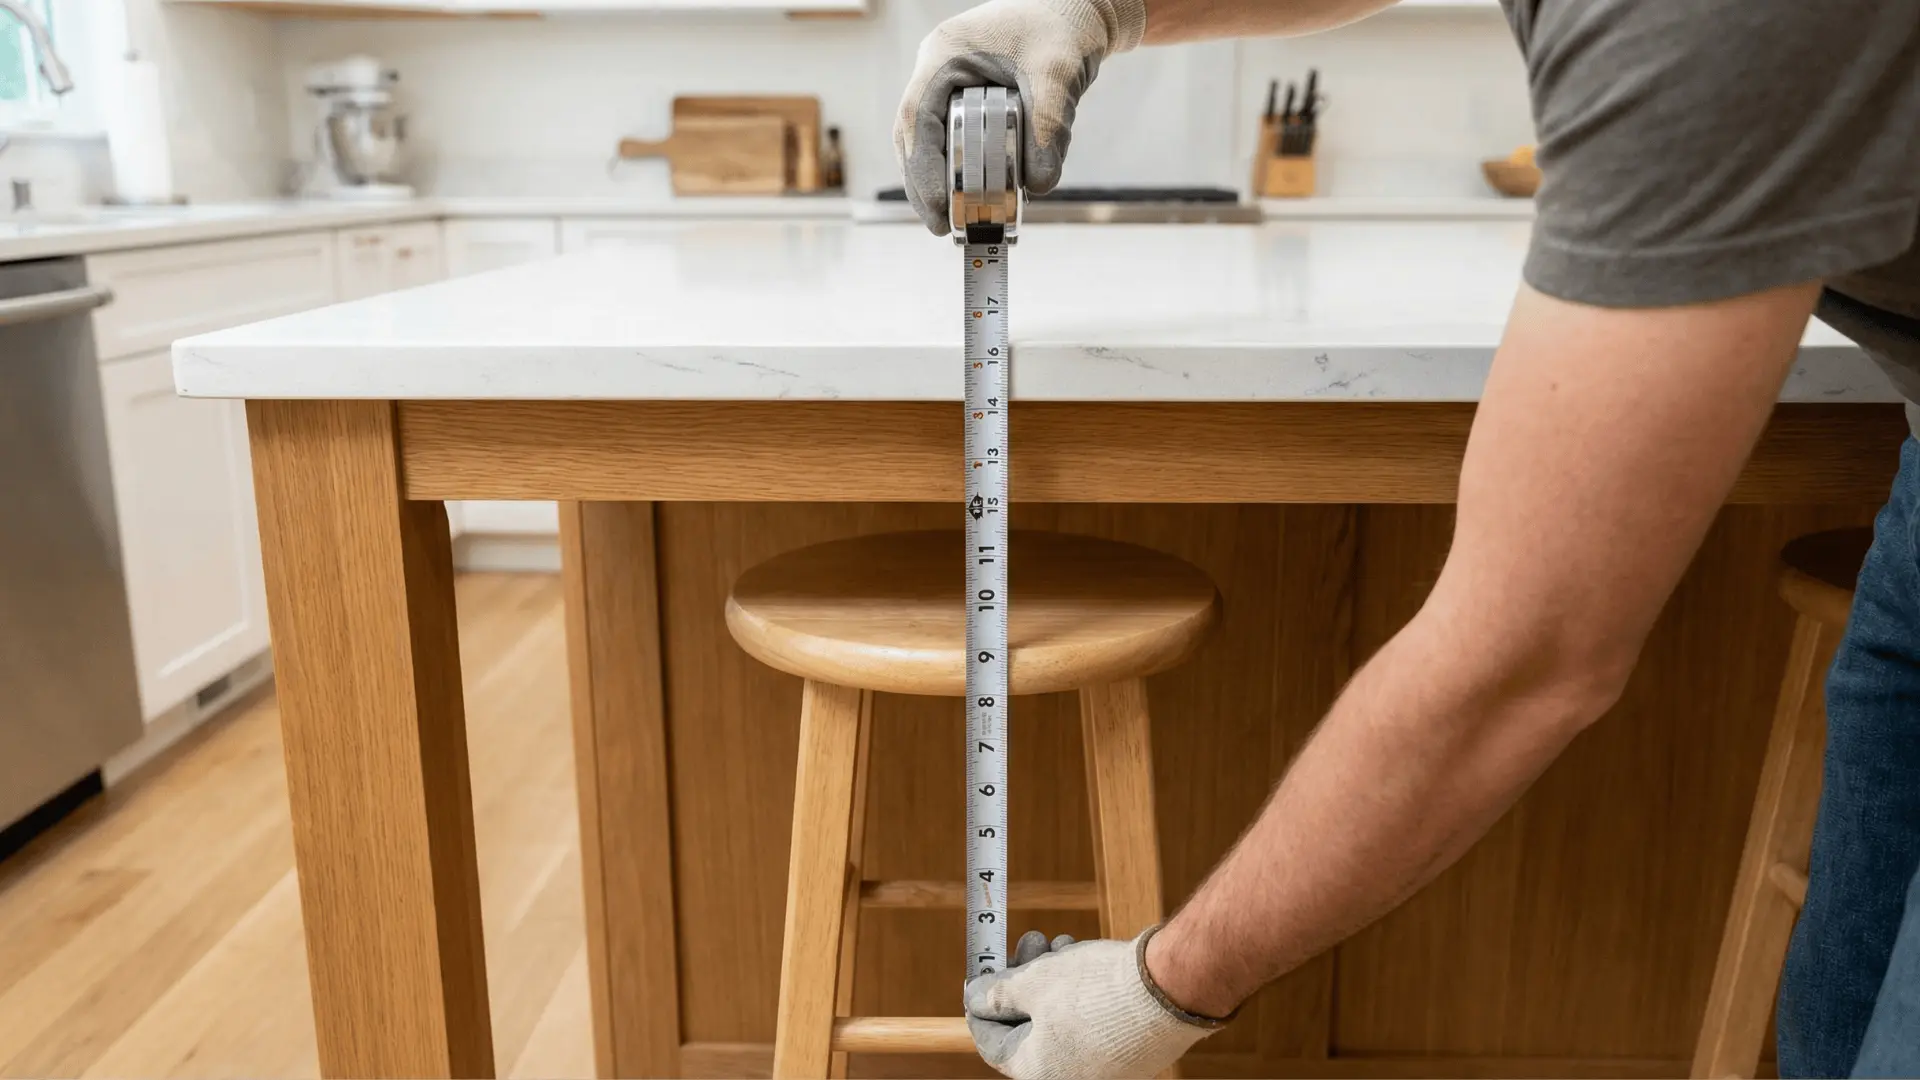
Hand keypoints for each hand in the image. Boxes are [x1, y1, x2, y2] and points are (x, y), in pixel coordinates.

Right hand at [894, 0, 1144, 234]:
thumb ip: (1049, 126)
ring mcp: (948, 85)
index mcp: (945, 54)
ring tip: (951, 221)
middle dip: (923, 185)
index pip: (918, 117)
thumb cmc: (1062, 28)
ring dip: (935, 183)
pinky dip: (955, 171)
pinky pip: (948, 140)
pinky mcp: (964, 101)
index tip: (937, 207)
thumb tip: (1039, 186)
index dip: (922, 168)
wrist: (1074, 10)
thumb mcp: (1059, 73)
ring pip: (927, 142)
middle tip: (942, 226)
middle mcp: (938, 70)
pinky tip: (967, 198)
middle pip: (913, 136)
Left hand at [964, 928, 1225, 1078]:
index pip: (991, 1042)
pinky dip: (1078, 991)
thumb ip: (995, 993)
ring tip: (1059, 944)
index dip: (980, 1003)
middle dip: (1022, 980)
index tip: (979, 973)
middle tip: (1027, 941)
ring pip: (1058, 1018)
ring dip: (1051, 978)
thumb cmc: (1095, 988)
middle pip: (1028, 1026)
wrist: (1169, 987)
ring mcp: (1102, 1070)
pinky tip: (1081, 957)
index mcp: (1037, 1073)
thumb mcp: (1032, 982)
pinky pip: (1088, 1022)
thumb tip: (974, 997)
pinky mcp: (1128, 1054)